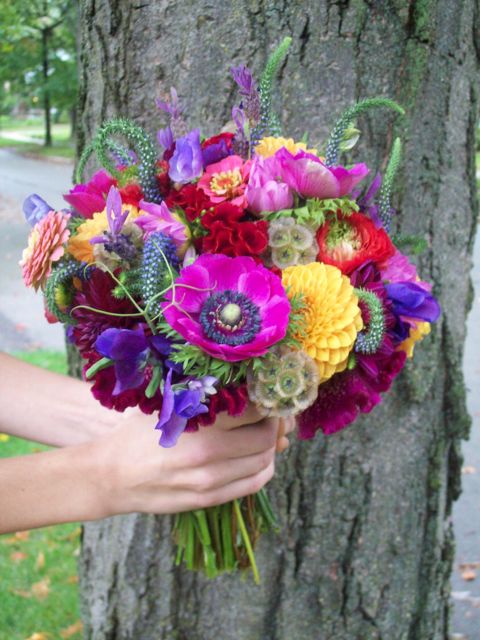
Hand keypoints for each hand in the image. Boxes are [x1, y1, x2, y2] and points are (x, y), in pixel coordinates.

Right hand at [92, 405, 281, 516]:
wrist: (112, 475)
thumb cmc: (139, 432)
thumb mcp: (168, 404)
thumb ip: (205, 396)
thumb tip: (246, 390)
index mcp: (198, 423)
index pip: (255, 411)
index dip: (267, 402)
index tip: (265, 396)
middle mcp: (209, 454)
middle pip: (265, 437)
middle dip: (273, 424)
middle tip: (269, 414)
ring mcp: (210, 481)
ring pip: (263, 462)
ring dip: (270, 447)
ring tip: (262, 434)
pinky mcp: (209, 499)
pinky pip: (253, 484)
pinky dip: (263, 468)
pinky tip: (256, 457)